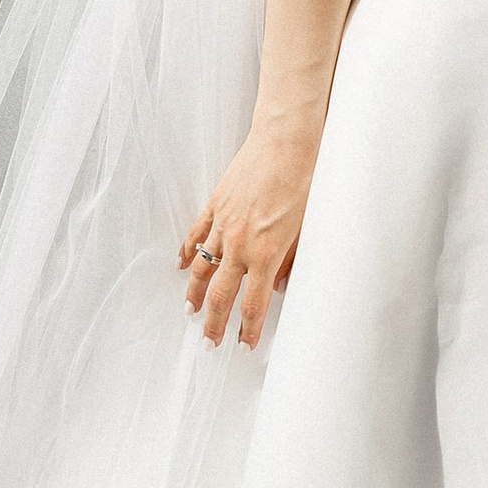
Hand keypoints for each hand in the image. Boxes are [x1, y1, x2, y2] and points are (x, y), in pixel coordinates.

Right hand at [180, 121, 317, 348]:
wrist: (287, 140)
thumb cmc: (305, 179)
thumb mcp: (307, 228)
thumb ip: (290, 262)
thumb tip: (278, 287)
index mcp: (266, 254)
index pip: (253, 304)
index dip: (246, 330)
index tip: (242, 347)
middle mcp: (240, 244)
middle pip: (220, 294)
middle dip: (213, 324)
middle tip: (208, 345)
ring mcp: (224, 223)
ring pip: (201, 267)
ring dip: (193, 294)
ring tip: (189, 312)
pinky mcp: (216, 204)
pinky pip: (196, 235)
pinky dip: (186, 253)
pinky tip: (180, 265)